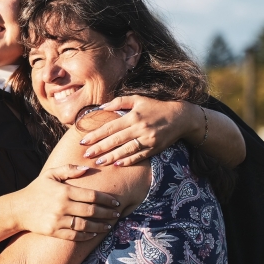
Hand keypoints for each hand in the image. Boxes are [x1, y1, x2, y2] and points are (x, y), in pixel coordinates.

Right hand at [10, 165, 120, 240]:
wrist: (18, 209)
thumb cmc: (36, 189)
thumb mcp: (50, 174)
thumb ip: (69, 169)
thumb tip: (88, 168)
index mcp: (64, 191)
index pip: (92, 195)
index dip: (106, 199)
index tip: (116, 202)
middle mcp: (62, 206)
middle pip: (91, 211)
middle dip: (107, 213)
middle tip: (117, 214)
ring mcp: (58, 220)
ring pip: (85, 225)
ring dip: (100, 226)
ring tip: (109, 225)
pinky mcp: (54, 232)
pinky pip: (74, 236)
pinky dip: (86, 236)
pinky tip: (94, 233)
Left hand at [79, 96, 197, 166]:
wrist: (180, 117)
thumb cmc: (155, 107)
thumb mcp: (138, 99)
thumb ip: (119, 102)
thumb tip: (102, 107)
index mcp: (133, 116)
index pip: (110, 127)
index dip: (96, 135)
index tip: (83, 141)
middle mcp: (140, 128)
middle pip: (116, 140)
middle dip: (99, 148)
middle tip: (86, 155)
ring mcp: (148, 139)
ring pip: (126, 150)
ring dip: (111, 157)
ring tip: (98, 162)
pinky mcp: (155, 148)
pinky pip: (139, 156)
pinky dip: (128, 160)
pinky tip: (117, 164)